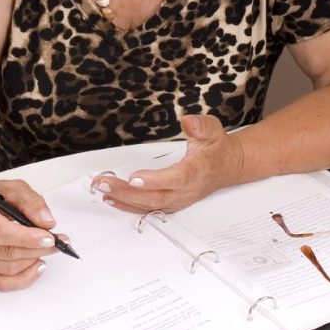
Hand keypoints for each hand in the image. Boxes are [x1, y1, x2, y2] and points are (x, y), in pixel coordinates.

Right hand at [0, 179, 63, 290]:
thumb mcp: (14, 188)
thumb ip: (31, 202)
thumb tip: (46, 222)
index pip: (0, 232)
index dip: (27, 238)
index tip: (49, 238)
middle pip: (9, 252)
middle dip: (38, 248)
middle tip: (58, 242)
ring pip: (10, 268)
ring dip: (34, 260)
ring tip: (49, 249)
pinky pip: (3, 283)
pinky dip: (24, 278)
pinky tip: (37, 265)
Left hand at [90, 115, 243, 213]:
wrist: (227, 166)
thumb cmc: (216, 148)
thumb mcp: (213, 129)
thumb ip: (201, 125)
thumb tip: (188, 121)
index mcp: (196, 171)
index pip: (175, 179)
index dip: (154, 180)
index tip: (134, 177)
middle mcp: (186, 190)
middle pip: (155, 197)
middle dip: (127, 192)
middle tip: (104, 183)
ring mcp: (177, 200)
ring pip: (149, 206)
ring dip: (123, 200)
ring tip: (102, 190)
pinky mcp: (170, 203)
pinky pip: (148, 209)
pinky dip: (128, 206)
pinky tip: (112, 199)